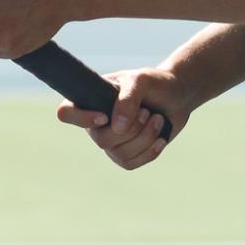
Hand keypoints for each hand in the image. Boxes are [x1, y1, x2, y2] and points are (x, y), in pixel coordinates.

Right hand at [58, 66, 191, 169]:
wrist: (177, 96)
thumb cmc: (154, 83)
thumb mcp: (141, 81)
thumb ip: (127, 100)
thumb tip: (116, 128)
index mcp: (91, 100)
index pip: (67, 113)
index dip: (81, 118)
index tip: (105, 116)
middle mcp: (96, 124)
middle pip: (101, 140)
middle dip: (132, 128)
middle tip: (146, 111)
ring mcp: (111, 142)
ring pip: (120, 154)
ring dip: (145, 137)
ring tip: (158, 118)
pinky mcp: (127, 155)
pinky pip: (132, 163)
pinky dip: (150, 151)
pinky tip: (161, 138)